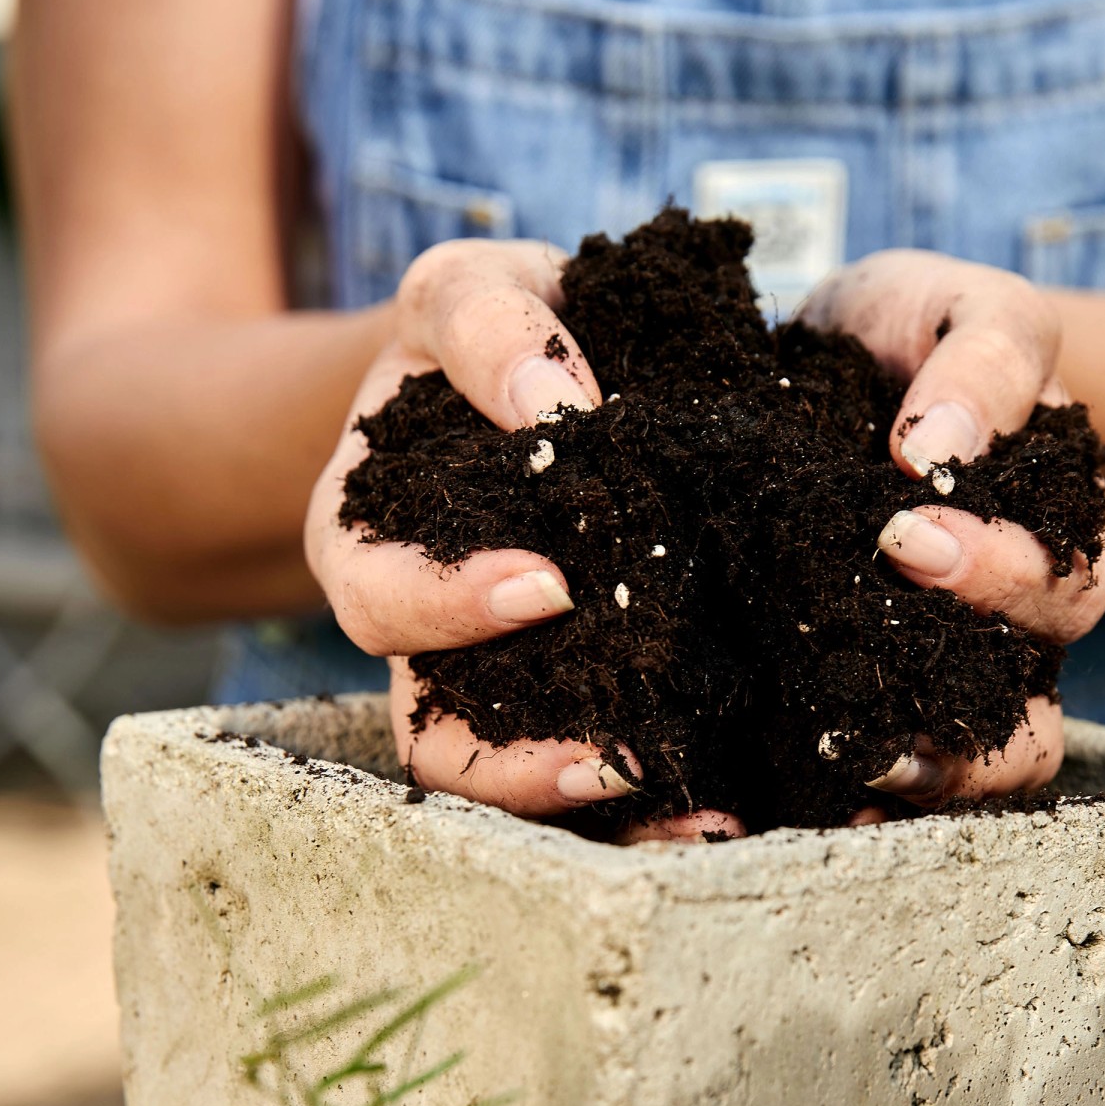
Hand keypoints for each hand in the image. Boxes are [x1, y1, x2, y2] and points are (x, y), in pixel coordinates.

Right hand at [306, 241, 742, 839]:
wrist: (539, 374)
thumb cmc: (491, 330)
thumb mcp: (467, 291)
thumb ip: (489, 326)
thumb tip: (561, 410)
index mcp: (373, 545)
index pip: (381, 604)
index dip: (449, 609)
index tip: (551, 585)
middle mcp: (430, 638)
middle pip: (437, 742)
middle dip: (522, 765)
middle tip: (620, 757)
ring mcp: (504, 681)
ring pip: (522, 783)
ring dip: (605, 807)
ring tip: (701, 814)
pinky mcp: (584, 697)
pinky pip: (604, 766)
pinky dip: (660, 799)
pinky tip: (731, 806)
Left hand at [802, 251, 1104, 803]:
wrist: (844, 366)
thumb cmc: (918, 333)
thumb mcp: (965, 306)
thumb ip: (984, 358)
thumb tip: (939, 449)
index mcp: (1053, 534)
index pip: (1065, 584)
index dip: (996, 574)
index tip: (901, 533)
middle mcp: (1010, 625)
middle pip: (1033, 708)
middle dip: (965, 708)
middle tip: (868, 667)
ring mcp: (941, 671)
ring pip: (979, 763)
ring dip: (930, 775)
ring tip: (857, 764)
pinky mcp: (863, 694)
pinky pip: (887, 769)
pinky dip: (858, 792)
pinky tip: (810, 790)